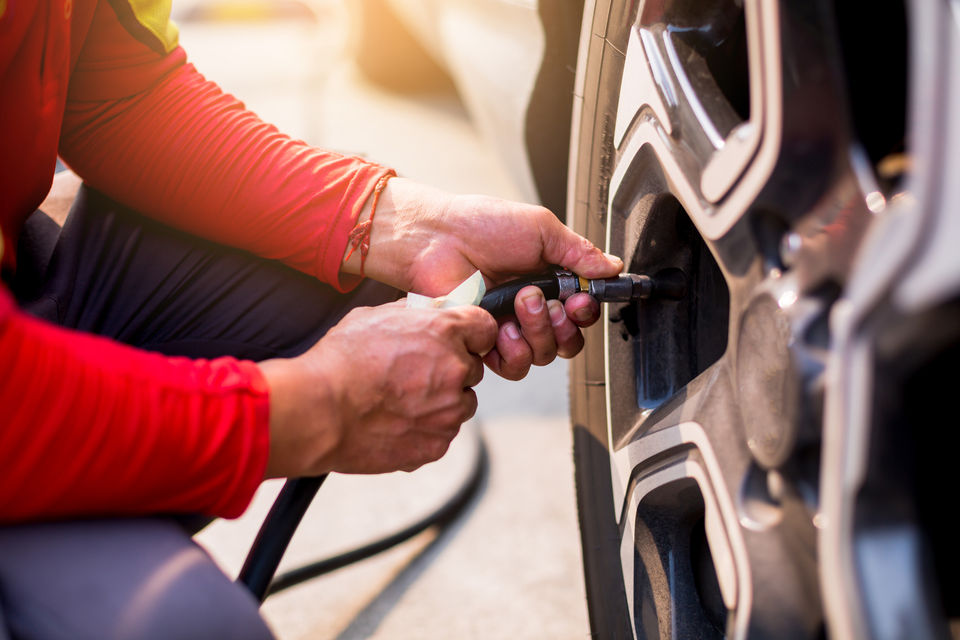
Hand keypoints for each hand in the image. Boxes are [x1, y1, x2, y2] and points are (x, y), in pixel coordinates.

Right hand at [259, 301, 497, 477]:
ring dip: (439, 403)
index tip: (459, 342)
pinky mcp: (436, 444)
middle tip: (412, 375)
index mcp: (445, 331)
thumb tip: (434, 311)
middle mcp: (455, 370)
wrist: (319, 410)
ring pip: (460, 405)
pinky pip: (440, 434)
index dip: (471, 335)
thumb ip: (415, 314)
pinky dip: (423, 430)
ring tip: (398, 401)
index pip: (485, 328)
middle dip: (450, 371)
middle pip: (472, 370)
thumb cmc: (340, 360)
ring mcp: (449, 411)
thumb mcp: (375, 316)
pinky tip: (393, 422)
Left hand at [341, 177, 622, 377]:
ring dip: (538, 332)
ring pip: (543, 355)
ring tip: (520, 303)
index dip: (586, 312)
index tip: (581, 299)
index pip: (582, 312)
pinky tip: (501, 325)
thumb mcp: (541, 229)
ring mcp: (508, 326)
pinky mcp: (485, 341)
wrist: (438, 238)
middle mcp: (531, 308)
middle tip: (547, 301)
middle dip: (563, 325)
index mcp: (548, 280)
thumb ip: (579, 252)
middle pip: (568, 341)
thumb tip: (612, 266)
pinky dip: (512, 349)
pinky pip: (512, 365)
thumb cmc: (481, 225)